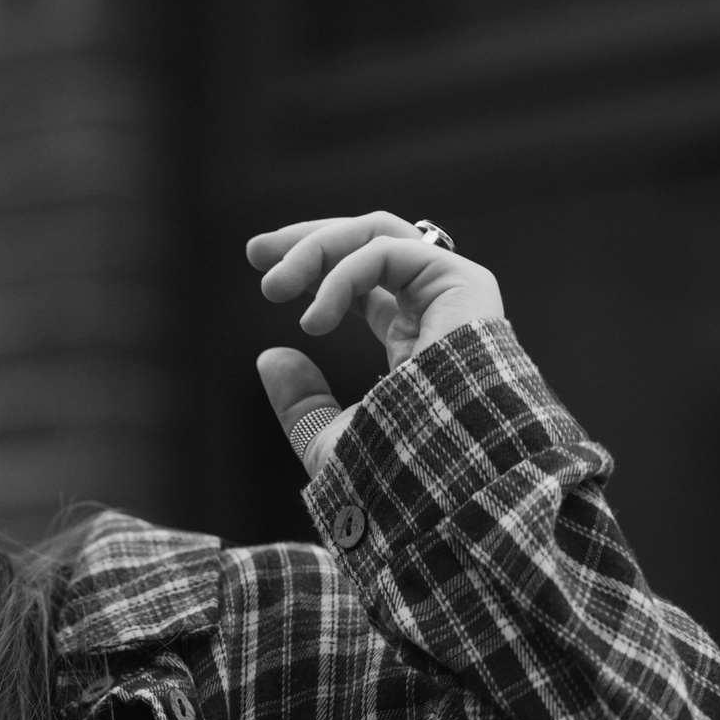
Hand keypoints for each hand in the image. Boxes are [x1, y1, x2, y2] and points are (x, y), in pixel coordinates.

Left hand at [245, 213, 503, 480]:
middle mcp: (433, 309)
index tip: (266, 277)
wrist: (445, 485)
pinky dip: (342, 274)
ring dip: (317, 248)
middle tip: (256, 254)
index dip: (316, 269)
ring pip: (378, 234)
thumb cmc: (398, 478)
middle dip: (309, 240)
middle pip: (370, 243)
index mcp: (411, 340)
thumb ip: (303, 404)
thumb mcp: (331, 442)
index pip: (364, 280)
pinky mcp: (462, 283)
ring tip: (273, 285)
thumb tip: (271, 359)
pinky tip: (315, 320)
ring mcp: (451, 293)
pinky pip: (388, 251)